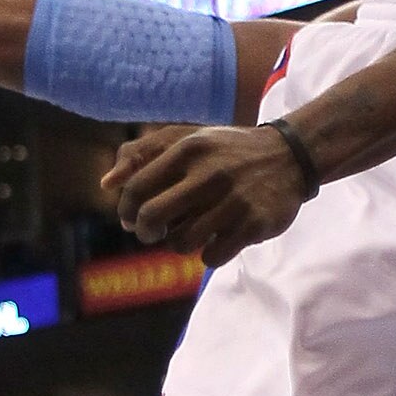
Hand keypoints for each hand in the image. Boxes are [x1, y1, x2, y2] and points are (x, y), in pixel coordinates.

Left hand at [105, 122, 314, 262]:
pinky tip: (217, 239)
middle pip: (153, 219)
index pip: (136, 189)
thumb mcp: (187, 139)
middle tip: (153, 233)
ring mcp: (234, 200)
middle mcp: (209, 173)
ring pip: (181, 243)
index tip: (132, 219)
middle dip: (146, 232)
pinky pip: (212, 256)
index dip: (126, 211)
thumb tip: (105, 184)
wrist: (290, 156)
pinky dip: (209, 253)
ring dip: (179, 244)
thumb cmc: (227, 150)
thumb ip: (143, 154)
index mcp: (188, 149)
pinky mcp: (254, 224)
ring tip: (190, 233)